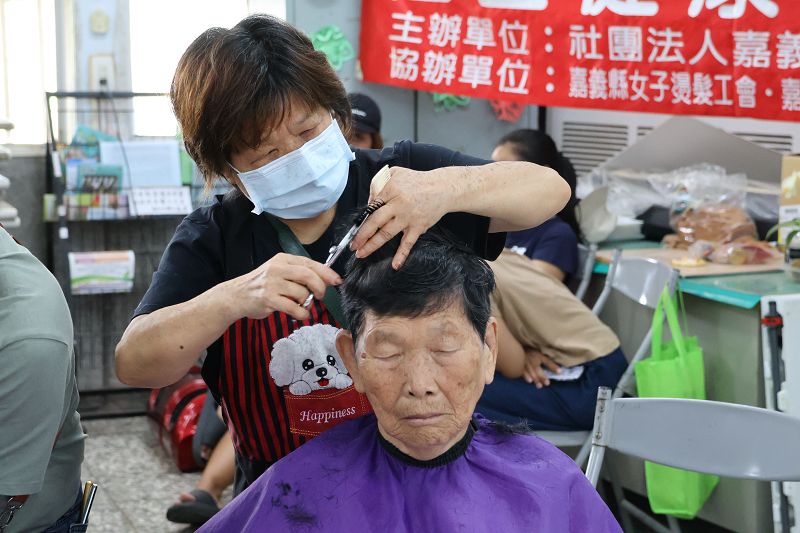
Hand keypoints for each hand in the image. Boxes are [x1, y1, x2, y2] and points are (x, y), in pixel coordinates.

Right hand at [223, 253, 341, 321]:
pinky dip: (302, 313)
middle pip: (308, 275)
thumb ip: (299, 273)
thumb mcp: (279, 272)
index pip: (309, 263)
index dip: (326, 272)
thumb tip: (326, 279)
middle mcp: (277, 268)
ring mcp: (272, 284)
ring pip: (302, 293)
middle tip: (321, 295)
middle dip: (320, 287)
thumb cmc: (261, 285)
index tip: (337, 280)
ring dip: (307, 302)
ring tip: (302, 305)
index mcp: (282, 259)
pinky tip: (301, 314)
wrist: (236, 296)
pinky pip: (294, 307)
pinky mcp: (269, 299)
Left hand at [349, 166, 452, 268]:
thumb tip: (370, 202)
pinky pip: (408, 243)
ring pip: (386, 234)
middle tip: (353, 245)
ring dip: (372, 245)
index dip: (363, 217)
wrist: (443, 188)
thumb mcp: (395, 173)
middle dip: (361, 235)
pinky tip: (395, 265)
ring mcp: (408, 217)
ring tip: (362, 253)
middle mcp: (398, 204)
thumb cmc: (417, 181)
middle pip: (375, 221)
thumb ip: (379, 183)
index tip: (356, 227)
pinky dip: (401, 255)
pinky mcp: (418, 227)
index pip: (371, 205)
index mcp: (391, 189)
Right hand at [523, 349, 560, 388]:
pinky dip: (526, 376)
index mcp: (538, 355)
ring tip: (540, 386)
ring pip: (531, 372)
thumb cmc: (530, 352)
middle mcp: (532, 359)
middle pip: (537, 369)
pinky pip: (522, 371)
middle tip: (547, 383)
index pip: (546, 361)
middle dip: (542, 376)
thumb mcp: (539, 354)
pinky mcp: (519, 366)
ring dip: (535, 379)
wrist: (516, 349)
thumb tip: (558, 369)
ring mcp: (525, 362)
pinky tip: (529, 381)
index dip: (553, 366)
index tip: (560, 372)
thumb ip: (546, 361)